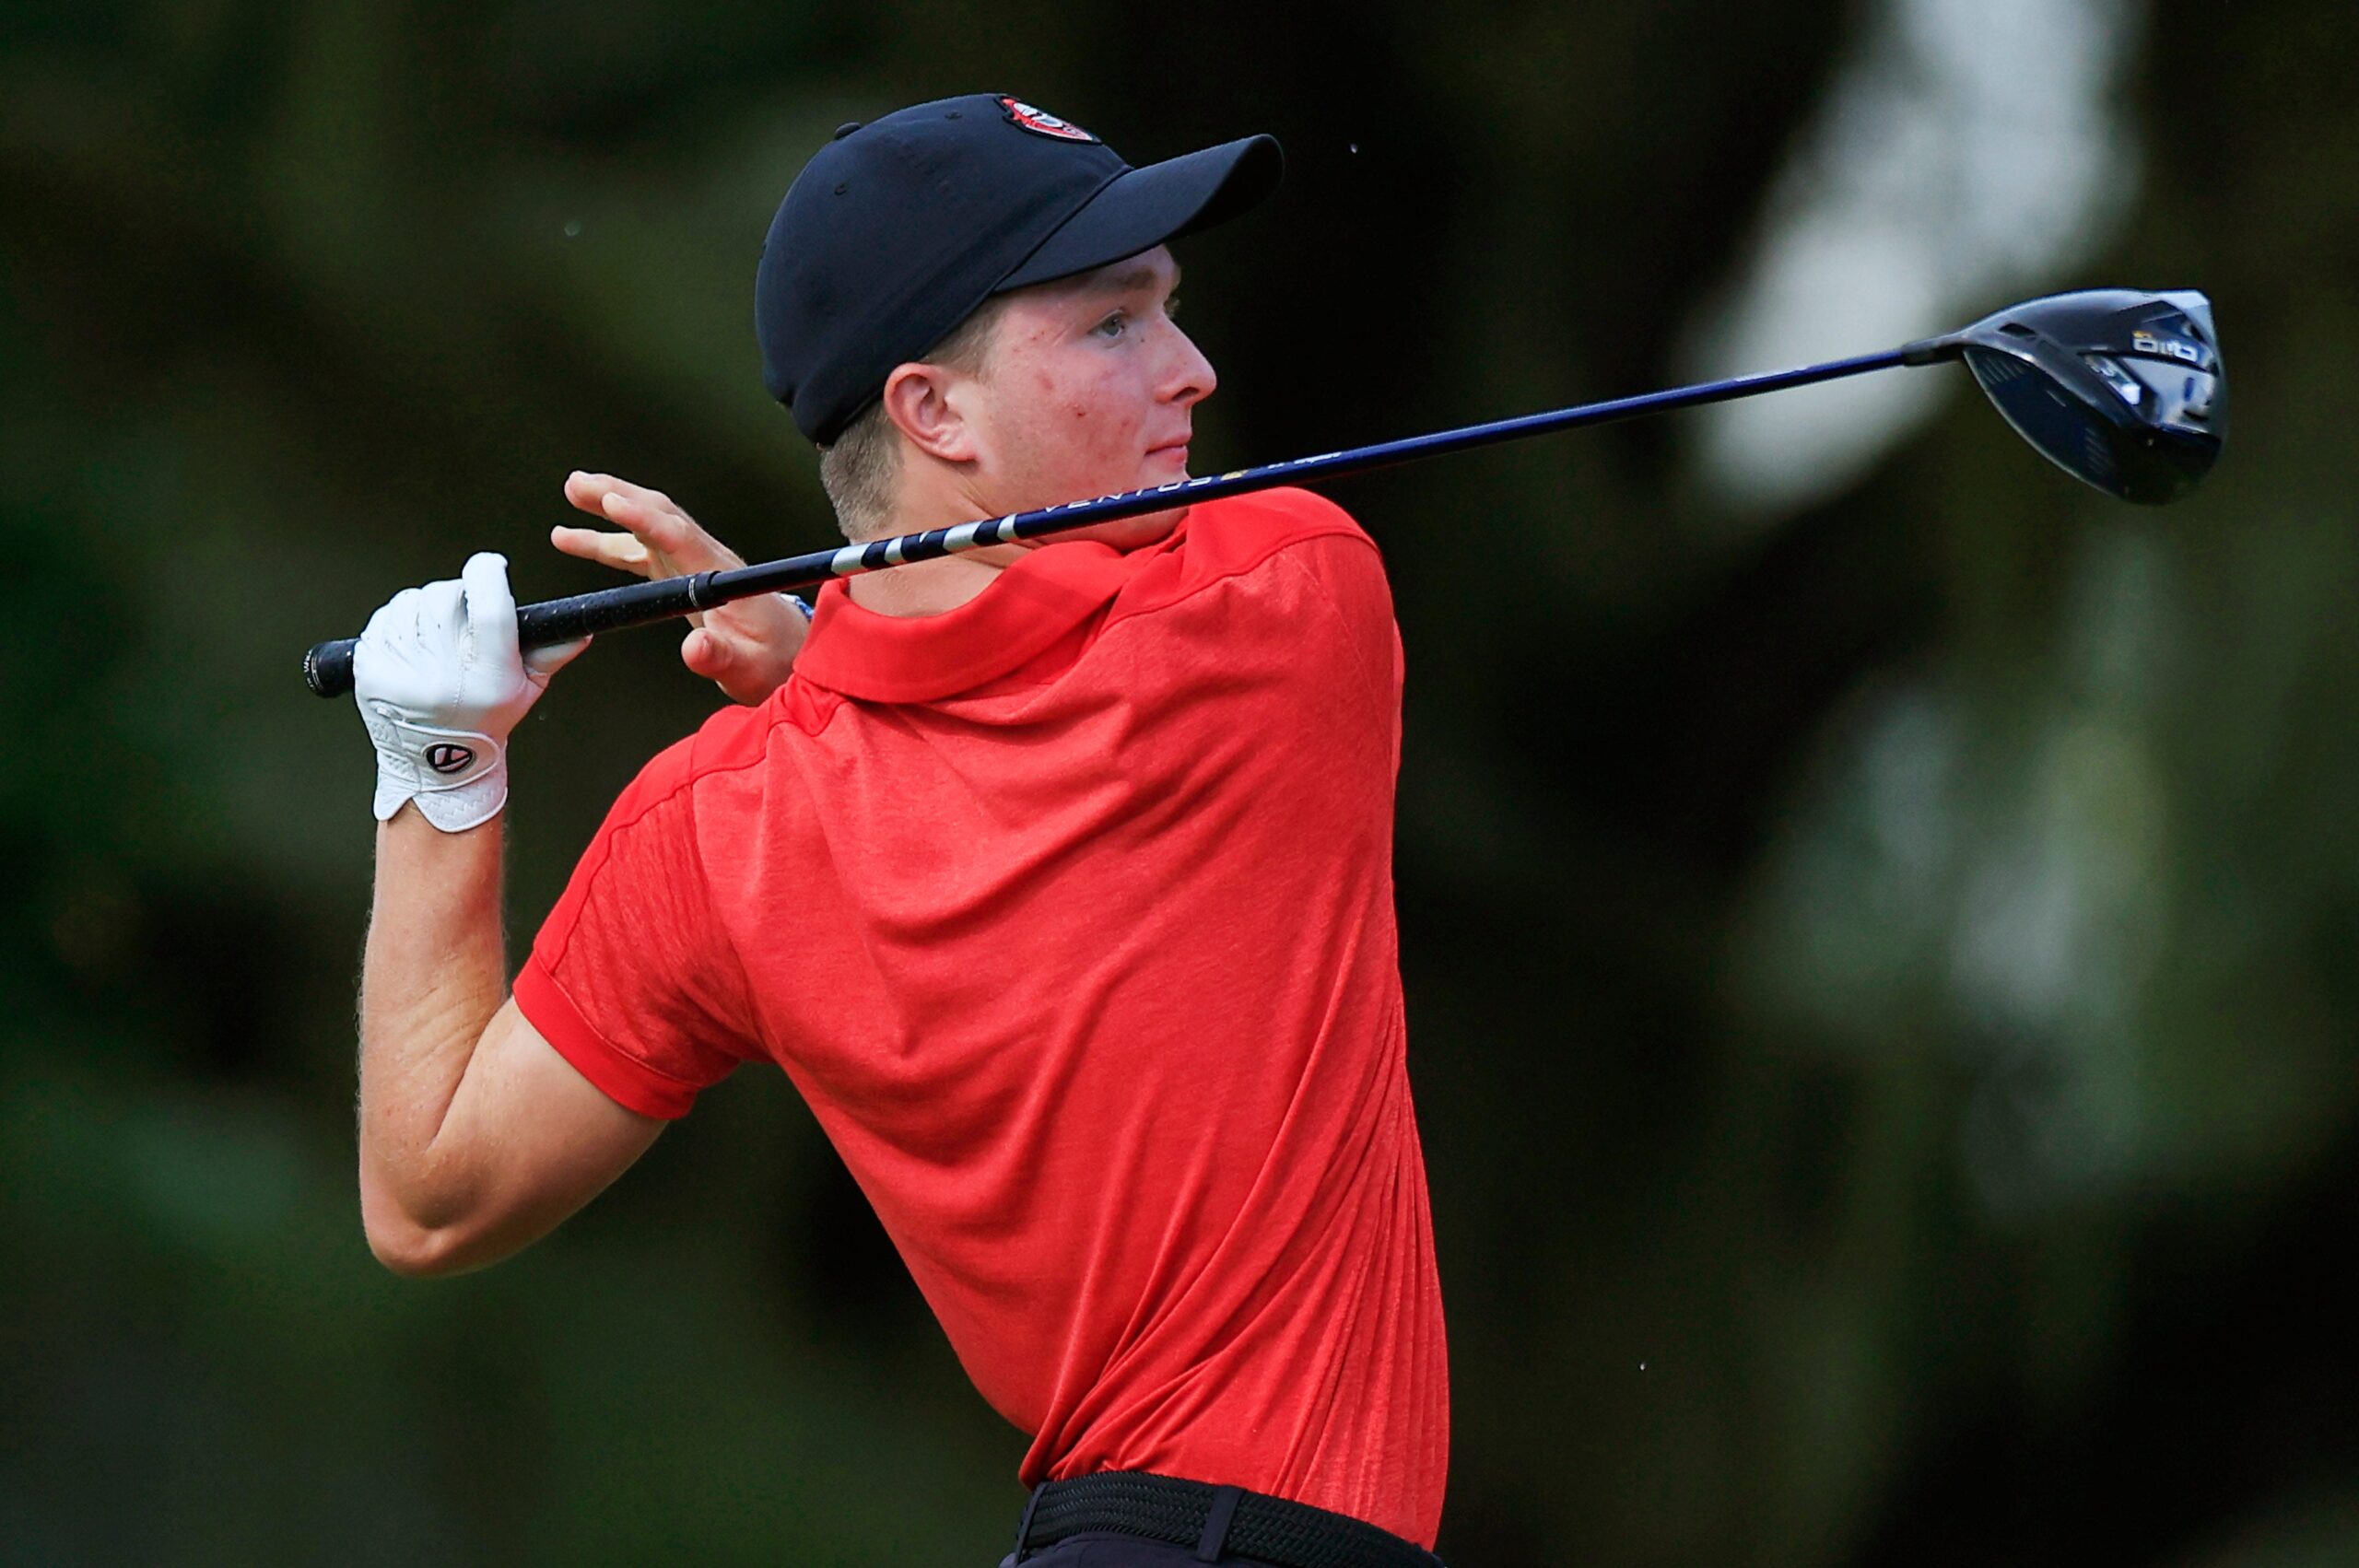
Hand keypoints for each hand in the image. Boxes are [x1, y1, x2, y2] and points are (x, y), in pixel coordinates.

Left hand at [353, 552, 586, 831]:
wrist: (435, 762)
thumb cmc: (484, 720)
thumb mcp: (527, 689)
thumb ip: (552, 652)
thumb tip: (578, 627)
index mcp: (487, 674)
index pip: (489, 605)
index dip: (488, 574)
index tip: (490, 568)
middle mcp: (443, 673)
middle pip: (446, 595)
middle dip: (456, 596)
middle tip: (462, 617)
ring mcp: (403, 671)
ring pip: (412, 601)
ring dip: (424, 608)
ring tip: (436, 635)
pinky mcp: (371, 669)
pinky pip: (384, 619)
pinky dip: (397, 622)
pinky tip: (412, 644)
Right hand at [553, 472, 808, 704]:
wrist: (792, 655)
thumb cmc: (773, 661)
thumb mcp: (747, 669)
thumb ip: (719, 657)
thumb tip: (694, 649)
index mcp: (722, 576)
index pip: (679, 537)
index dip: (644, 518)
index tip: (611, 501)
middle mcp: (707, 560)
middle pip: (661, 516)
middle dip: (619, 496)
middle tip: (579, 484)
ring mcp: (695, 564)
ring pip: (649, 525)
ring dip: (611, 506)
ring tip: (573, 491)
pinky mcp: (684, 574)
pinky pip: (642, 548)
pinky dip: (610, 537)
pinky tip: (574, 536)